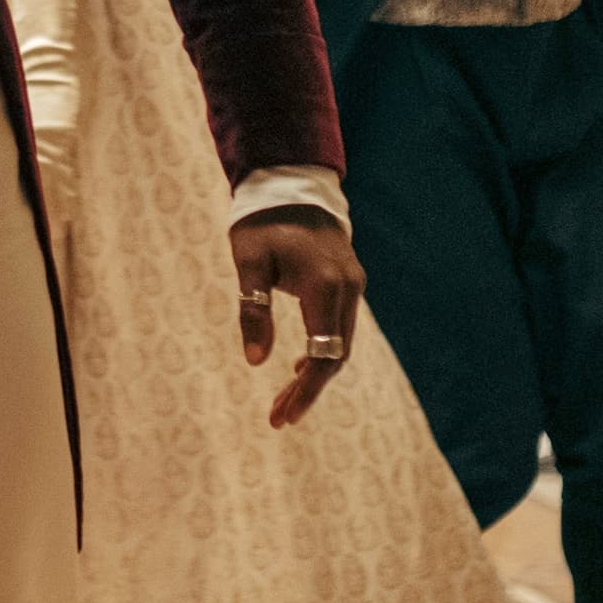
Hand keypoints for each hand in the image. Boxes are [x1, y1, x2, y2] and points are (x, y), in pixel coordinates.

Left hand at [228, 205, 361, 428]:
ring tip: (284, 401)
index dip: (305, 391)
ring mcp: (353, 286)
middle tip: (278, 418)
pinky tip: (298, 364)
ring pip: (340, 344)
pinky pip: (340, 327)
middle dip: (308, 390)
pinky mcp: (350, 282)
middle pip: (335, 357)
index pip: (322, 355)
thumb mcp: (248, 263)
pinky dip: (322, 350)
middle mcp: (348, 289)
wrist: (290, 185)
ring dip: (314, 373)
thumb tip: (256, 362)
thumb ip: (252, 310)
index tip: (283, 417)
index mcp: (324, 287)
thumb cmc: (261, 224)